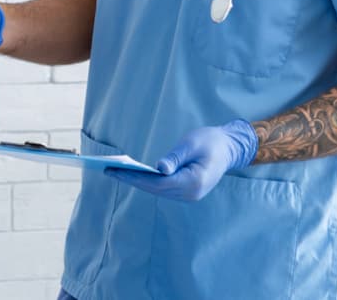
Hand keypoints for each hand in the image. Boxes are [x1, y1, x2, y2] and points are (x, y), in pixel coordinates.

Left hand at [105, 119, 257, 200]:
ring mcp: (188, 196)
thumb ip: (175, 157)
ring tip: (114, 171)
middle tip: (107, 170)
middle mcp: (190, 194)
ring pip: (156, 191)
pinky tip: (131, 173)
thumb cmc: (210, 141)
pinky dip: (146, 182)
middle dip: (131, 180)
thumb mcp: (192, 143)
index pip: (158, 183)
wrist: (229, 148)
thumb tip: (158, 169)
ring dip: (136, 182)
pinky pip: (162, 188)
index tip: (116, 170)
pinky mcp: (185, 192)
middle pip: (155, 189)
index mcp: (193, 182)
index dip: (135, 177)